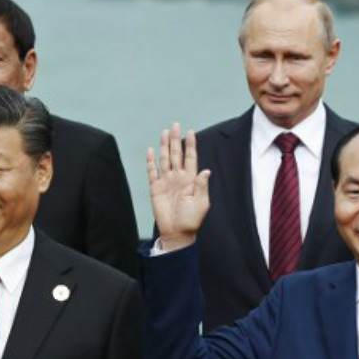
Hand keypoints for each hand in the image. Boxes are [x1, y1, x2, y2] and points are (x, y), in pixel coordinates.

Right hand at [147, 124, 209, 251]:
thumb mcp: (201, 203)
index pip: (191, 158)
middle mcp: (179, 177)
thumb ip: (202, 186)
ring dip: (165, 146)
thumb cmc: (191, 220)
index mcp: (191, 180)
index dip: (191, 145)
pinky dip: (151, 161)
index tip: (191, 132)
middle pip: (177, 154)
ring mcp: (167, 181)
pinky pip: (152, 172)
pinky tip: (152, 150)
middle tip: (176, 125)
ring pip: (165, 159)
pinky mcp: (156, 188)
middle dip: (176, 140)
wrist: (176, 232)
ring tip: (165, 132)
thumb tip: (206, 171)